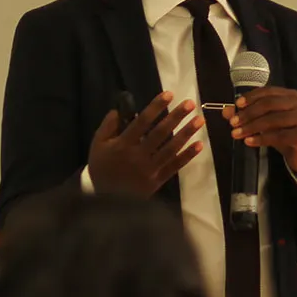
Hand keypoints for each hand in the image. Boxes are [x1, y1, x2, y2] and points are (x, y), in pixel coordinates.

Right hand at [88, 92, 204, 197]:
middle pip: (160, 133)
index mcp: (123, 144)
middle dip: (176, 117)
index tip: (169, 95)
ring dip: (186, 133)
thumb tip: (119, 110)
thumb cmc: (101, 169)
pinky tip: (199, 145)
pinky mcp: (157, 180)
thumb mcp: (97, 145)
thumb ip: (108, 126)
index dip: (156, 107)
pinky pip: (174, 166)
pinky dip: (187, 156)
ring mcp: (150, 169)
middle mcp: (139, 155)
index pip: (142, 121)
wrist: (104, 201)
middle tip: (190, 103)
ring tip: (199, 120)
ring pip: (171, 148)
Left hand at [225, 86, 296, 178]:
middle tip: (233, 123)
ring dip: (252, 127)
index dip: (251, 97)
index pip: (268, 92)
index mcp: (290, 95)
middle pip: (269, 104)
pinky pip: (279, 136)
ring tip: (236, 134)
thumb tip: (226, 111)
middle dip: (248, 113)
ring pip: (273, 119)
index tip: (237, 105)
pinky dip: (262, 138)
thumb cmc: (285, 133)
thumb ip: (247, 115)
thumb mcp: (265, 123)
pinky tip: (249, 142)